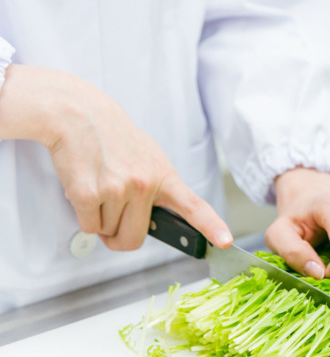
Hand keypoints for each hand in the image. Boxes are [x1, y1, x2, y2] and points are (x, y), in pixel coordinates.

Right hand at [0, 65, 230, 250]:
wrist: (78, 114)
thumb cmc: (113, 137)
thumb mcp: (149, 157)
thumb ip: (157, 188)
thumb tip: (154, 219)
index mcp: (164, 176)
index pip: (194, 206)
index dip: (211, 227)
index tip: (224, 242)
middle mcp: (145, 184)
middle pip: (134, 239)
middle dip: (119, 236)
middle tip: (112, 215)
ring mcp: (118, 190)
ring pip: (107, 233)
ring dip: (100, 218)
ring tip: (99, 186)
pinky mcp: (89, 194)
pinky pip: (89, 227)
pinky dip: (84, 216)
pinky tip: (85, 188)